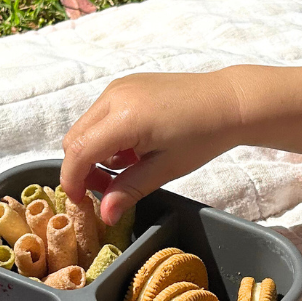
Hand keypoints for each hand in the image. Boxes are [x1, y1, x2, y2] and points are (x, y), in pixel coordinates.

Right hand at [60, 70, 242, 223]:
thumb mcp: (166, 168)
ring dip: (95, 152)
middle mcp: (115, 96)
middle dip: (82, 168)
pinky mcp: (125, 85)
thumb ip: (130, 190)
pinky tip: (133, 148)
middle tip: (107, 189)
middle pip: (75, 138)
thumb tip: (105, 215)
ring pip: (86, 127)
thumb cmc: (204, 135)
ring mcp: (119, 87)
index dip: (73, 179)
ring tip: (128, 167)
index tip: (81, 200)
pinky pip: (100, 115)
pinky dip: (106, 136)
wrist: (228, 102)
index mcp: (125, 118)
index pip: (79, 151)